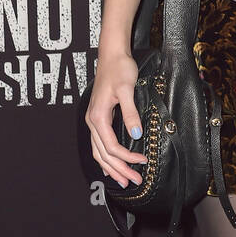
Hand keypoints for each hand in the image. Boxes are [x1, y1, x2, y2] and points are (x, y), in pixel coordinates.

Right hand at [85, 52, 148, 186]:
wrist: (112, 55)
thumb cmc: (119, 69)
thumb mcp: (127, 90)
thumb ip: (130, 113)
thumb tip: (135, 135)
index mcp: (98, 117)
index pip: (111, 147)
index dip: (127, 158)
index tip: (143, 161)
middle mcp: (92, 121)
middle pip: (104, 154)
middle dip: (120, 170)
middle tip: (135, 181)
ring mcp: (94, 120)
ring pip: (99, 151)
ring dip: (112, 167)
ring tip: (124, 180)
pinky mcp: (98, 117)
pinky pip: (99, 144)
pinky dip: (105, 157)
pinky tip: (111, 166)